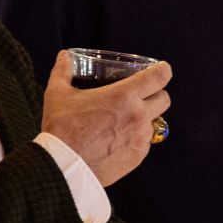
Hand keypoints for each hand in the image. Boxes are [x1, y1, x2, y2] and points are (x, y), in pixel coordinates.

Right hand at [39, 51, 171, 186]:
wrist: (64, 167)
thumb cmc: (62, 128)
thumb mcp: (58, 94)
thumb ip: (63, 71)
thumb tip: (64, 55)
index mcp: (124, 96)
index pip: (159, 77)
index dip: (163, 70)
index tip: (160, 70)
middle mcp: (138, 116)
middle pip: (164, 99)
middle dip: (156, 94)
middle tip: (141, 96)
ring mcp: (140, 138)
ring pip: (155, 122)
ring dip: (145, 118)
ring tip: (125, 120)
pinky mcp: (138, 156)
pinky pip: (146, 142)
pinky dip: (137, 138)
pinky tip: (119, 138)